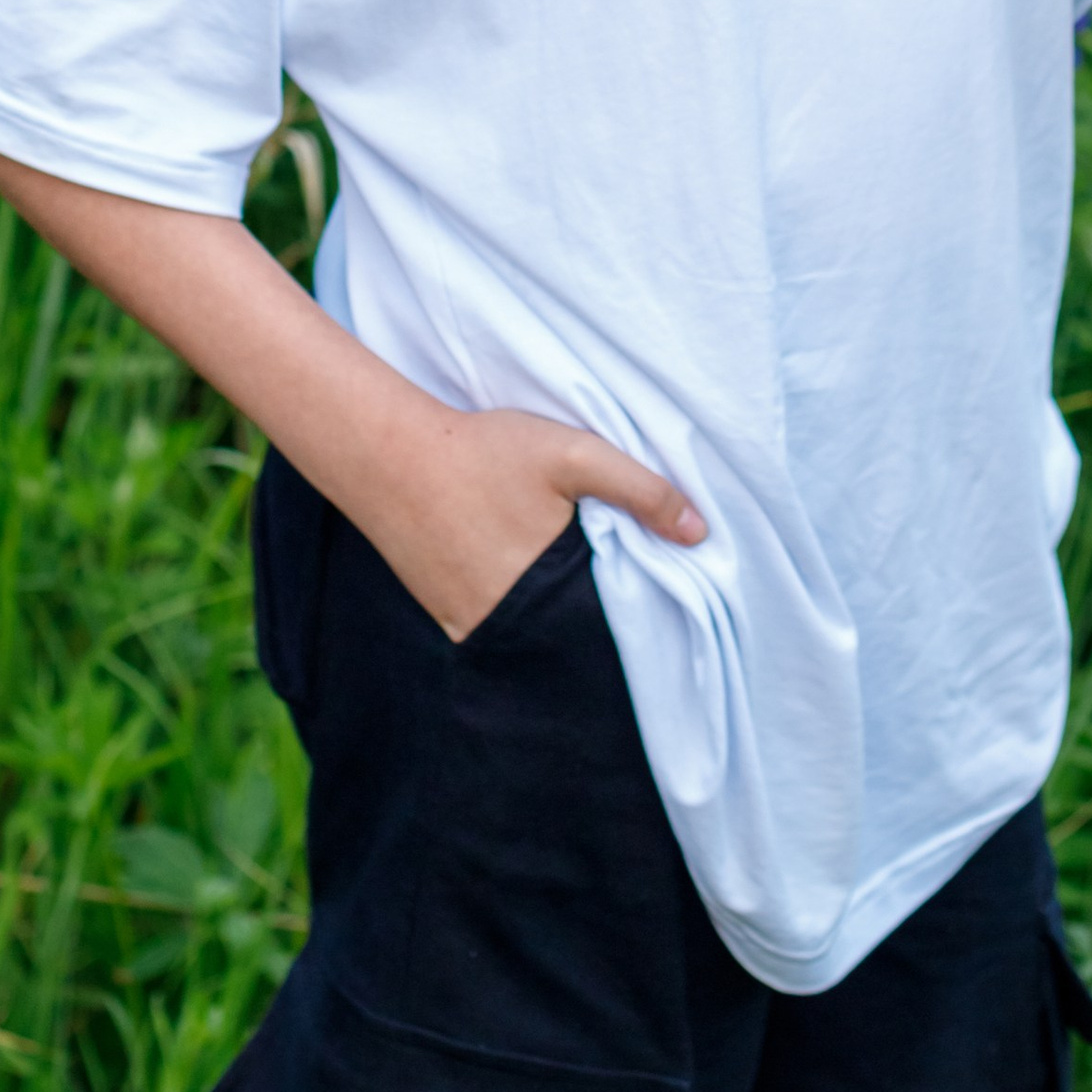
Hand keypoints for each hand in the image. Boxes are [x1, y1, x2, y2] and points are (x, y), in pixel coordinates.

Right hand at [376, 404, 705, 643]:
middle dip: (600, 625)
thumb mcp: (572, 454)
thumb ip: (639, 489)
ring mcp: (474, 629)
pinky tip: (526, 583)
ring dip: (559, 623)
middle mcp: (512, 625)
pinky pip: (502, 634)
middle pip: (575, 639)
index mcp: (551, 592)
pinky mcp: (449, 622)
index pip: (613, 629)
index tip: (657, 603)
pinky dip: (522, 619)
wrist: (391, 456)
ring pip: (538, 639)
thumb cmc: (485, 452)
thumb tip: (700, 533)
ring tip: (573, 585)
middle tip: (616, 591)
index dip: (638, 619)